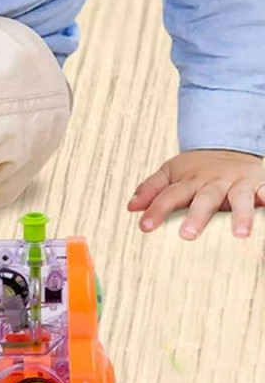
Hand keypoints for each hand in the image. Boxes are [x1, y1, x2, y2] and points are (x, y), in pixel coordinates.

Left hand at [127, 149, 264, 238]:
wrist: (227, 146)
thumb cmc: (196, 168)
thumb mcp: (170, 173)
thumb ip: (151, 189)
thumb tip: (130, 207)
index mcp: (189, 181)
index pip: (169, 195)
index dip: (156, 210)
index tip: (144, 227)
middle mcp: (213, 182)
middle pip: (204, 199)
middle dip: (197, 217)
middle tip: (187, 235)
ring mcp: (238, 184)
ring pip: (240, 199)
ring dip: (241, 215)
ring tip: (241, 235)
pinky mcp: (260, 185)